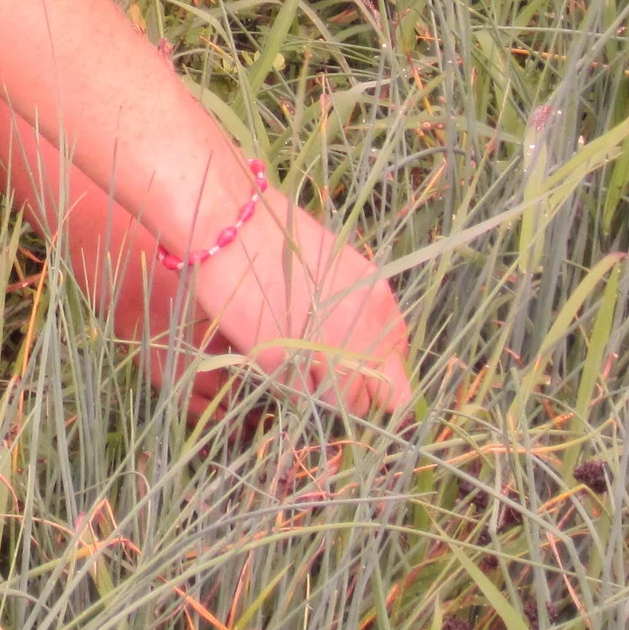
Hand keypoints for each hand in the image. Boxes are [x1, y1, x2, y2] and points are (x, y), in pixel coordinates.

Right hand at [188, 192, 412, 417]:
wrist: (230, 227)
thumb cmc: (278, 237)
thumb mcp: (337, 267)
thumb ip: (358, 308)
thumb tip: (364, 346)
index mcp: (378, 302)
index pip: (398, 366)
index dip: (375, 374)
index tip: (355, 371)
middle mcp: (360, 330)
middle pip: (372, 396)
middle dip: (348, 390)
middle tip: (321, 373)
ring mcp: (323, 349)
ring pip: (335, 403)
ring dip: (318, 391)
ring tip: (294, 363)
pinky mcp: (283, 362)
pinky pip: (295, 395)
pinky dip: (285, 385)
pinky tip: (271, 356)